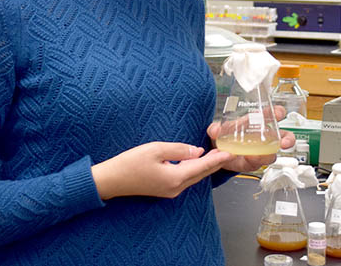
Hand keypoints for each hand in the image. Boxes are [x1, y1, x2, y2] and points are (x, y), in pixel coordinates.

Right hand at [91, 141, 231, 199]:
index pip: (202, 166)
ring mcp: (170, 191)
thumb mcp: (155, 149)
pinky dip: (194, 169)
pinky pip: (185, 178)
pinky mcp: (164, 189)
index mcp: (175, 178)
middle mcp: (175, 188)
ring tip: (217, 155)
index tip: (230, 152)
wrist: (111, 180)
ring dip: (205, 166)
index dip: (217, 158)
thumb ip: (178, 149)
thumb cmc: (130, 163)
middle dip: (215, 163)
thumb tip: (196, 151)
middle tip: (228, 152)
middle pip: (200, 174)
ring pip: (193, 177)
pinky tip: (197, 161)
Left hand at [206, 106, 296, 173]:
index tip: (279, 113)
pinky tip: (250, 158)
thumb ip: (215, 129)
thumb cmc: (224, 136)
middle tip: (284, 142)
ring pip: (274, 153)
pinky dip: (256, 161)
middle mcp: (263, 137)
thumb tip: (215, 130)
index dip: (278, 113)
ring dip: (270, 153)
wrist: (218, 153)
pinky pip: (260, 163)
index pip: (272, 115)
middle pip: (283, 136)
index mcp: (257, 122)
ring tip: (262, 154)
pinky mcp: (256, 162)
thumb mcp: (218, 130)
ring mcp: (261, 150)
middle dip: (287, 139)